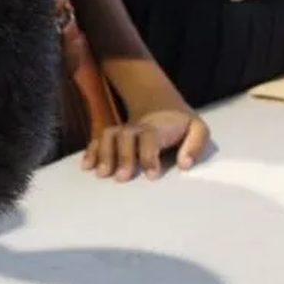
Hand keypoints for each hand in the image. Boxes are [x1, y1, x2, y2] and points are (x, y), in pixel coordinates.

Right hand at [81, 109, 209, 181]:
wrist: (160, 105)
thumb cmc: (180, 124)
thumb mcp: (198, 128)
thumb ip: (195, 145)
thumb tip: (184, 164)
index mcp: (158, 127)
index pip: (150, 137)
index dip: (149, 155)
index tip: (152, 175)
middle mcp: (135, 127)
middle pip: (124, 136)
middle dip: (122, 157)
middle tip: (122, 178)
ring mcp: (121, 130)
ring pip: (108, 136)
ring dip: (103, 154)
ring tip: (102, 174)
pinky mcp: (112, 136)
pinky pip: (98, 140)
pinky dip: (90, 152)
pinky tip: (86, 167)